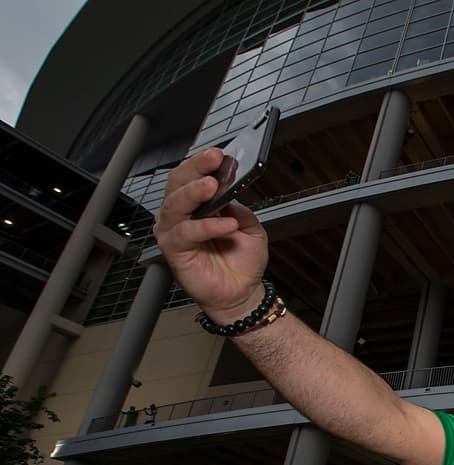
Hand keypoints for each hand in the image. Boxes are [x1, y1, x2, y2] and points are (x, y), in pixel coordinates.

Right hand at [154, 148, 268, 322]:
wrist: (243, 291)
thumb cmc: (241, 261)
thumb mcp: (250, 227)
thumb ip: (239, 207)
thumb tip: (229, 191)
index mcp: (197, 204)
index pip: (192, 176)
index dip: (203, 163)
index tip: (219, 154)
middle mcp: (181, 214)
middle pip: (178, 183)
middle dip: (195, 168)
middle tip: (213, 161)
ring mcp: (174, 231)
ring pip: (175, 205)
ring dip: (194, 193)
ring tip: (212, 187)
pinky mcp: (173, 250)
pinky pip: (185, 233)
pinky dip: (206, 226)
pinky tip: (226, 225)